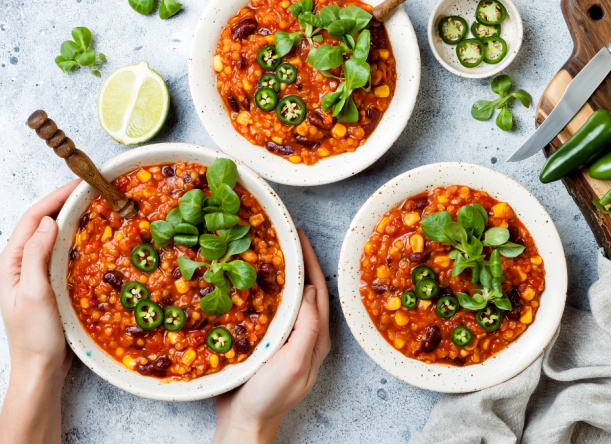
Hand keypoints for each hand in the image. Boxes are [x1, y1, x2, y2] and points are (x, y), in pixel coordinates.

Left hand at [0, 180, 78, 443]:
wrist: (39, 368)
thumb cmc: (34, 335)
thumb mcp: (35, 292)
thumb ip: (37, 254)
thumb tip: (49, 222)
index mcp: (12, 261)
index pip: (33, 218)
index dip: (56, 197)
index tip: (81, 183)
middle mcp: (22, 263)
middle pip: (42, 222)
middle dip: (65, 202)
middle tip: (93, 190)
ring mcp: (36, 273)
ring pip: (53, 235)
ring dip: (71, 218)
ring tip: (95, 207)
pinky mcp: (50, 283)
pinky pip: (62, 252)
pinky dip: (77, 239)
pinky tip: (92, 238)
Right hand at [214, 229, 330, 443]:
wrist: (244, 423)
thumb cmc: (270, 397)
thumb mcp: (294, 362)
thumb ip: (307, 328)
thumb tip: (311, 290)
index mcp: (317, 338)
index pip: (318, 290)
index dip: (311, 262)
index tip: (300, 236)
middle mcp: (305, 335)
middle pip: (305, 290)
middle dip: (297, 263)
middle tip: (284, 236)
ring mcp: (286, 338)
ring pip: (287, 297)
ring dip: (280, 274)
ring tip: (268, 250)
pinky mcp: (267, 342)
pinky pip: (269, 309)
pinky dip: (263, 290)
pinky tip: (249, 280)